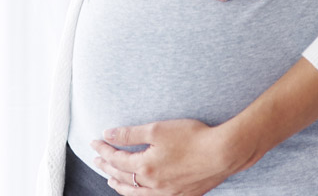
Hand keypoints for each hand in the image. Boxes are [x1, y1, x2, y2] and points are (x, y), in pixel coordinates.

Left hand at [90, 119, 252, 194]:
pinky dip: (139, 194)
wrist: (222, 153)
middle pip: (122, 177)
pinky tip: (140, 190)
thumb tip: (108, 134)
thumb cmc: (192, 138)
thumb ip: (130, 134)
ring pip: (135, 193)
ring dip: (120, 185)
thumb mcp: (157, 129)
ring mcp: (166, 192)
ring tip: (111, 180)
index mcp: (145, 167)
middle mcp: (153, 184)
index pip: (116, 159)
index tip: (95, 142)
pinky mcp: (180, 195)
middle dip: (107, 167)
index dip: (103, 150)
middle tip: (97, 160)